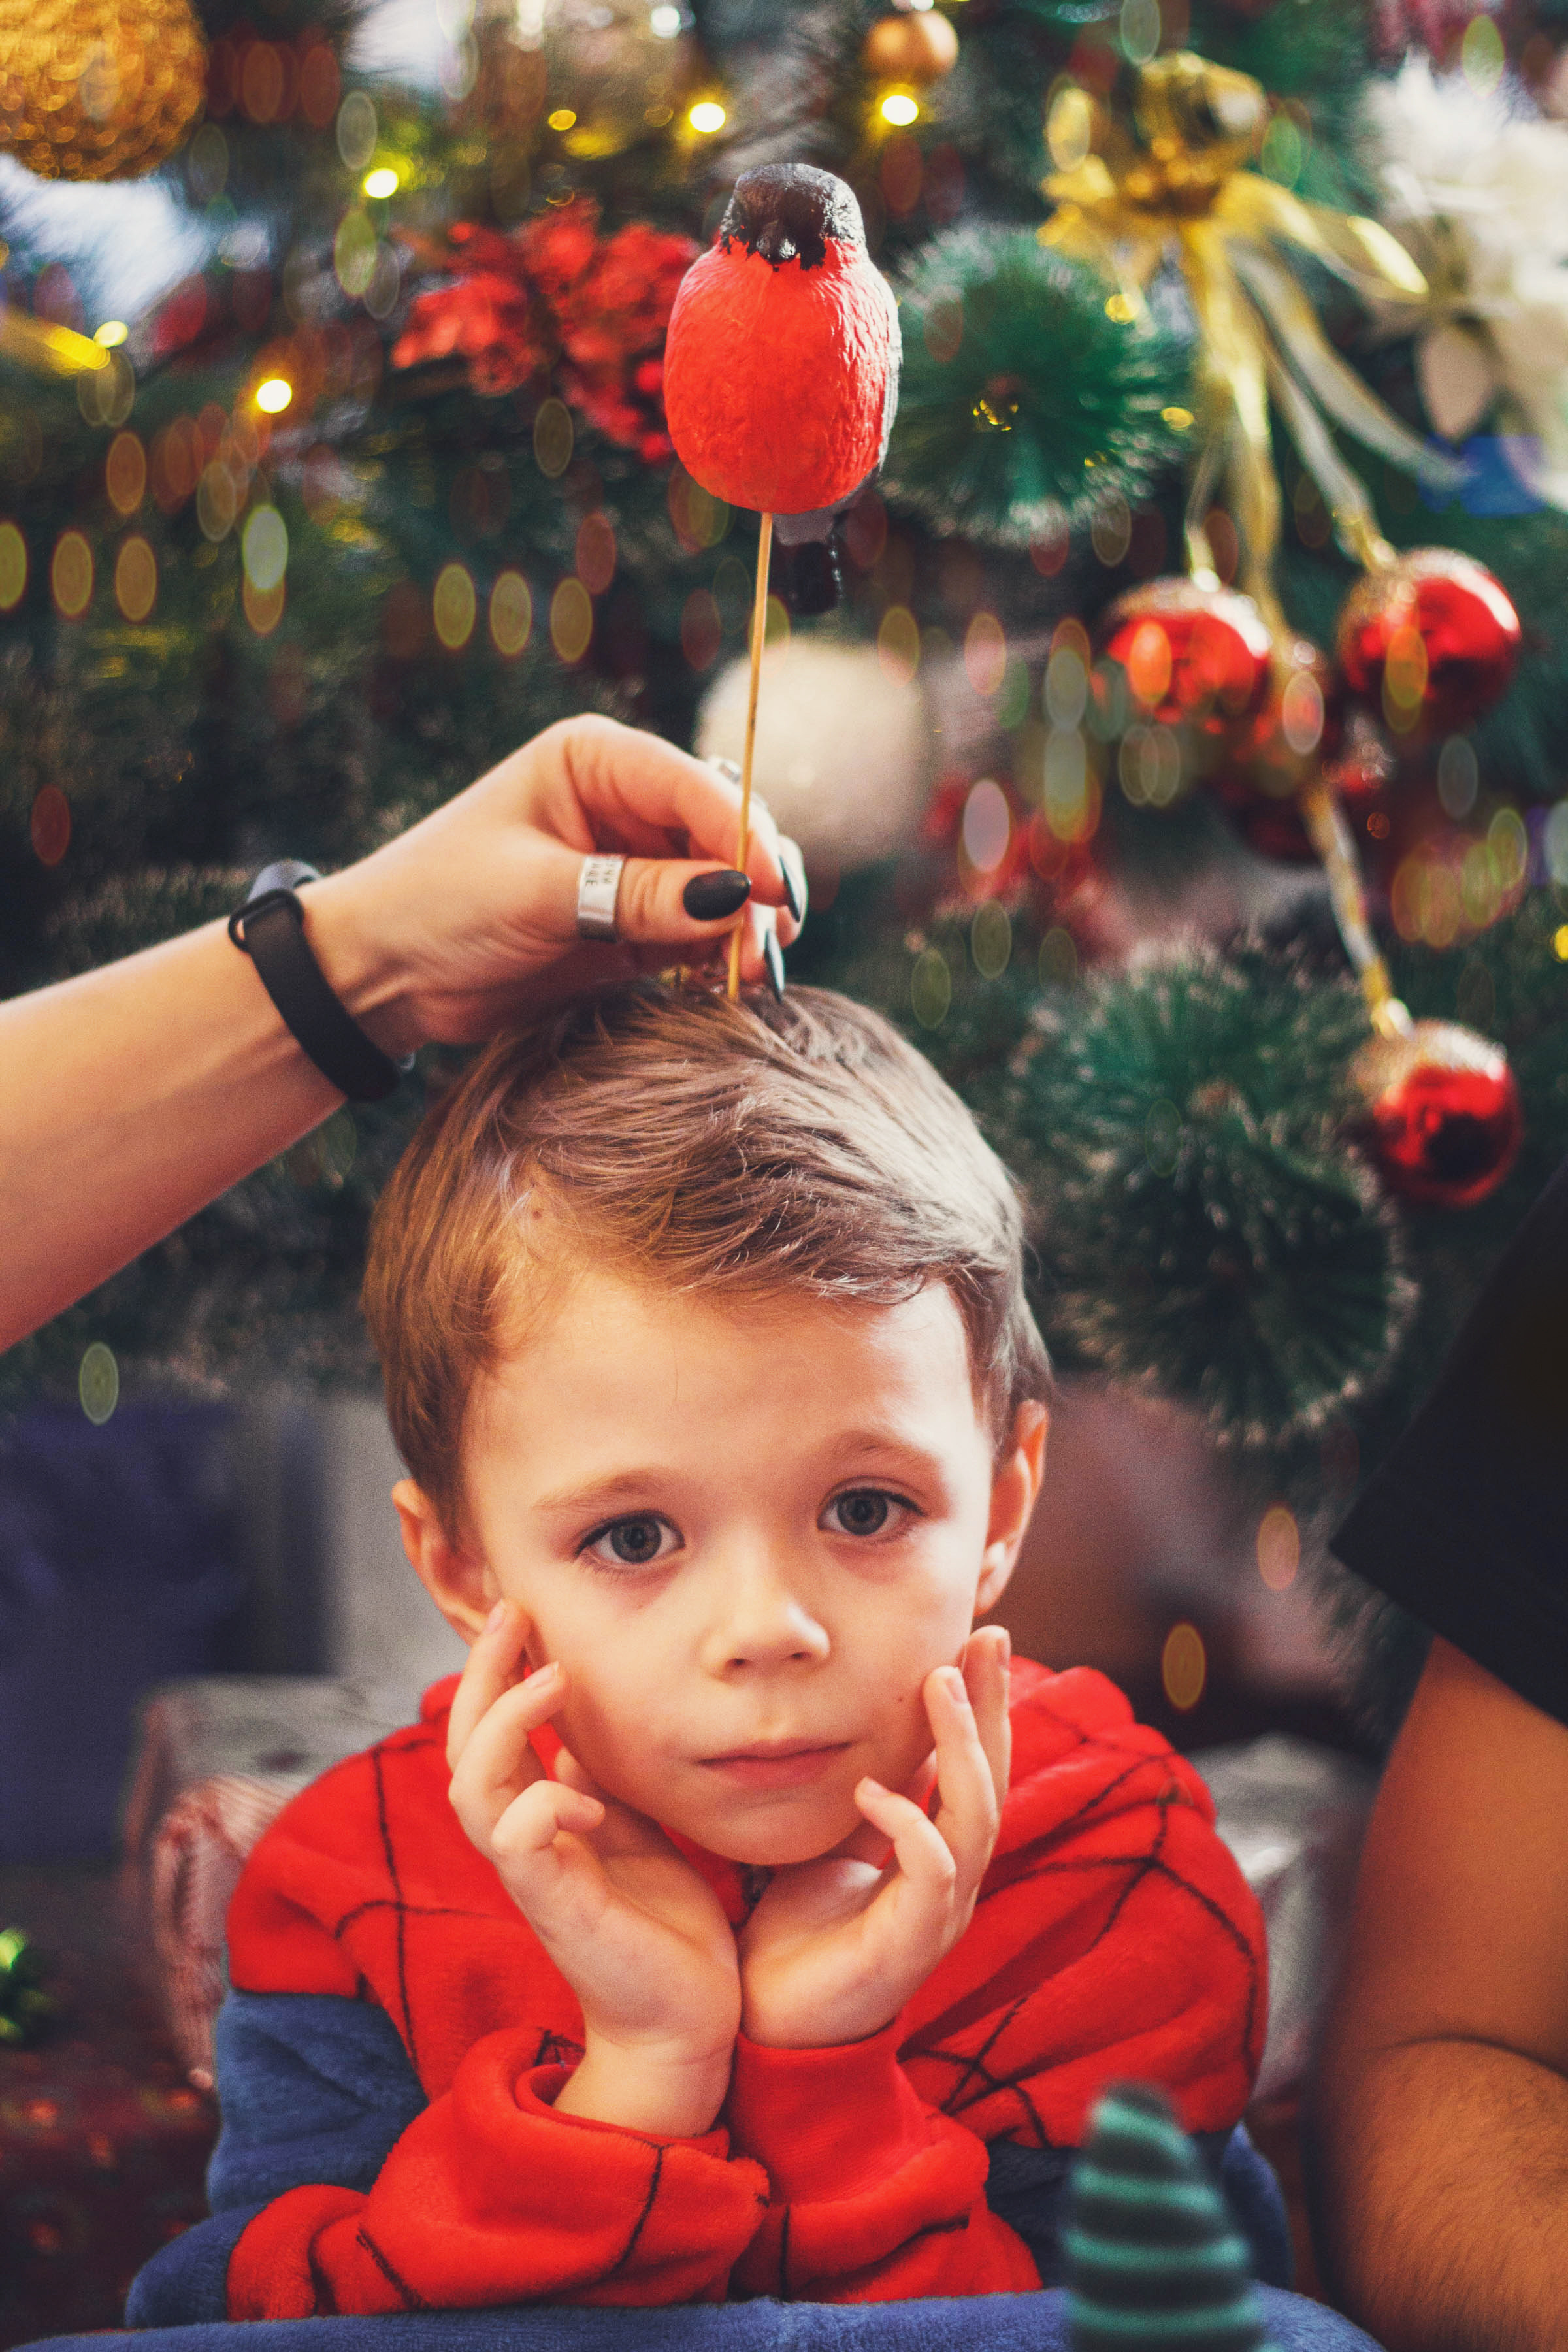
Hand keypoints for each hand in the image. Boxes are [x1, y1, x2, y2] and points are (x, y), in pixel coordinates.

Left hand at [305, 715, 805, 1056]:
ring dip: (747, 926)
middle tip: (767, 941)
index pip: (696, 787)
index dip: (745, 835)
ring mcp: (636, 868)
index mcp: (596, 760)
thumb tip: (737, 898)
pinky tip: (732, 984)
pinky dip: (722, 957)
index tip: (774, 889)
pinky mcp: (636, 927)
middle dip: (755, 885)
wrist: (382, 974)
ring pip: (723, 888)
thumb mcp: (537, 894)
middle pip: (723, 834)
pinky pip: (700, 936)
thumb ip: (638, 896)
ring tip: (755, 970)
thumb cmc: (438, 904)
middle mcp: (626, 805)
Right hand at [447, 1601, 742, 2135]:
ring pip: (472, 1787)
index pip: (492, 1731)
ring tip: (553, 1677)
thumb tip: (578, 1738)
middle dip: (480, 1674)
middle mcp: (520, 1843)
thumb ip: (599, 1785)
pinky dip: (541, 1804)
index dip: (496, 1671)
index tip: (522, 1611)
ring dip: (505, 1723)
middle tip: (514, 1612)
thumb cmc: (662, 1927)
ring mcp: (532, 1876)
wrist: (685, 2017)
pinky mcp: (555, 1908)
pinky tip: (583, 1794)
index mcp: (537, 1820)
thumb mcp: (633, 1832)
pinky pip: (516, 1842)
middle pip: (463, 1746)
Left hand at [737, 1628, 1010, 2050]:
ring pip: (976, 1818)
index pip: (976, 1766)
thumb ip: (868, 1796)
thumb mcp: (836, 1844)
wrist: (769, 2023)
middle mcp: (953, 1881)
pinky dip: (909, 1823)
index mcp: (940, 1854)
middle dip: (990, 1707)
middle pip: (992, 1780)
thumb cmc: (800, 1934)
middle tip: (985, 1638)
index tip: (980, 1635)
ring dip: (961, 1747)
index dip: (983, 1703)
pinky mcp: (910, 1945)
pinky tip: (873, 1790)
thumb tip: (876, 1733)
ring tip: (940, 1684)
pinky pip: (933, 1872)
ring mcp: (937, 1914)